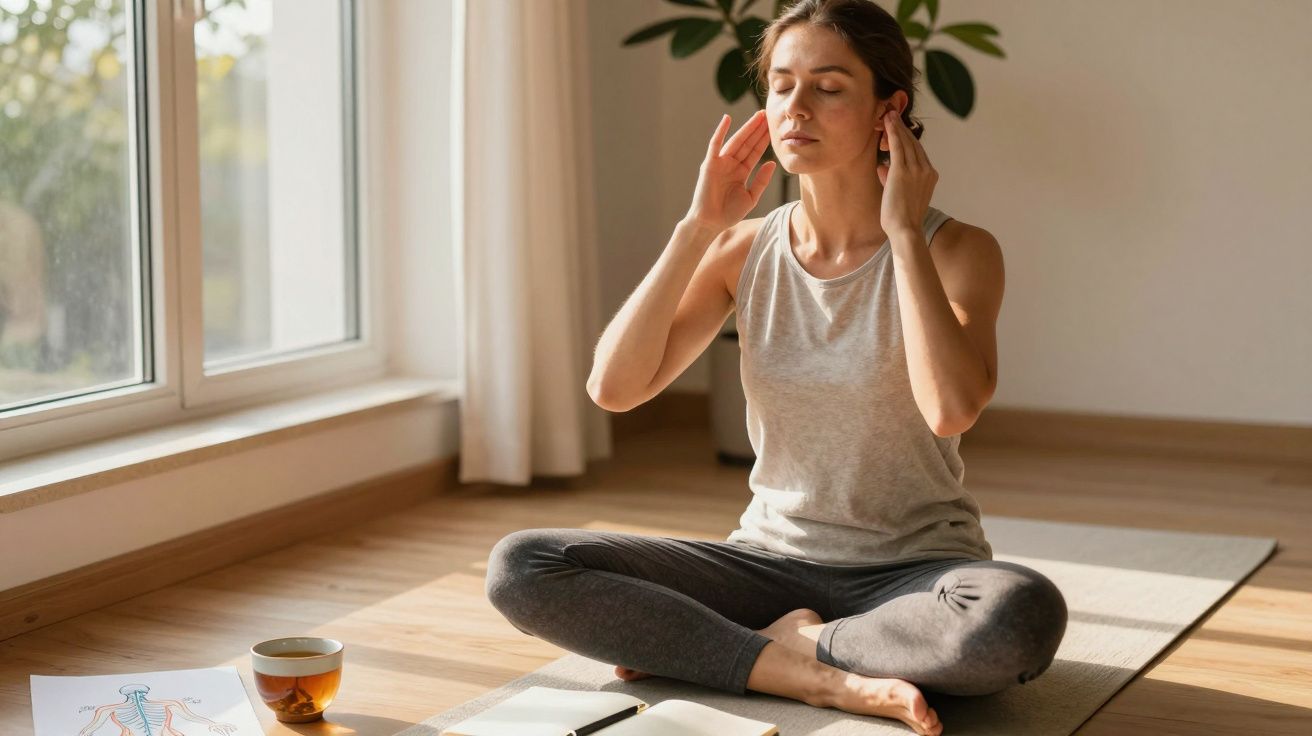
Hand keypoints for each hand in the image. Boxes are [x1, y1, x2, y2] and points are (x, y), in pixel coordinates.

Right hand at [685, 110, 775, 233]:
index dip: (764, 140)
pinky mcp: (710, 164)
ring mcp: (720, 163)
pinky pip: (715, 144)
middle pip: (747, 143)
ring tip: (758, 116)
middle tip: (768, 114)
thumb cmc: (729, 213)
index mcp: (741, 172)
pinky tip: (727, 119)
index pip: (755, 152)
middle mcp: (731, 164)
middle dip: (758, 129)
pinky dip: (720, 131)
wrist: (711, 223)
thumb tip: (772, 163)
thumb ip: (761, 180)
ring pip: (736, 141)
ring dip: (747, 128)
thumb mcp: (751, 197)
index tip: (775, 128)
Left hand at [877, 109, 937, 237]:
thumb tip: (882, 167)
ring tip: (888, 114)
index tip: (899, 128)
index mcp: (930, 176)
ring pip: (906, 141)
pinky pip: (898, 146)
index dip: (907, 138)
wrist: (905, 230)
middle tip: (892, 115)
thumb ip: (892, 179)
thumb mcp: (900, 195)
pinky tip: (888, 121)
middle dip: (902, 128)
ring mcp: (916, 170)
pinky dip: (893, 132)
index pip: (918, 152)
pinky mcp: (903, 171)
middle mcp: (926, 170)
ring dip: (896, 126)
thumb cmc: (901, 219)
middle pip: (914, 143)